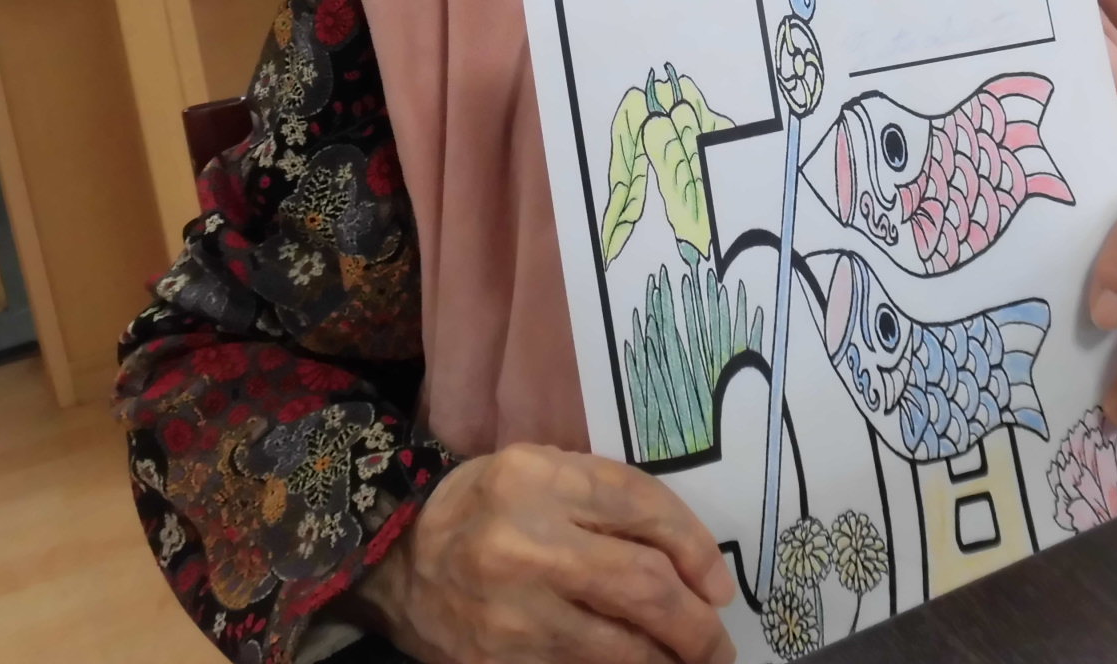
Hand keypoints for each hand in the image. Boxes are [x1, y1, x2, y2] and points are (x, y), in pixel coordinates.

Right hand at [356, 443, 737, 663]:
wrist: (398, 561)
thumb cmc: (488, 507)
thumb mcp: (544, 472)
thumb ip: (612, 501)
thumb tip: (696, 567)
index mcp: (538, 478)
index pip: (641, 507)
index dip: (696, 550)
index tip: (718, 586)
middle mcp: (525, 544)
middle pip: (642, 586)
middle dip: (696, 625)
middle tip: (717, 644)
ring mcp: (511, 614)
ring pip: (620, 649)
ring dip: (667, 661)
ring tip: (688, 662)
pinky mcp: (500, 663)